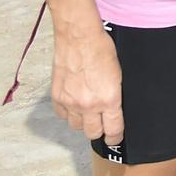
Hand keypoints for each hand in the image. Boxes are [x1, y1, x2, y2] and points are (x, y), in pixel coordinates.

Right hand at [51, 23, 123, 146]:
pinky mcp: (57, 97)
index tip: (115, 138)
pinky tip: (74, 104)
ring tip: (88, 112)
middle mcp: (89, 105)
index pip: (113, 129)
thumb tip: (115, 109)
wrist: (79, 37)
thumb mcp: (118, 74)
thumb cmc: (102, 50)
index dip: (115, 137)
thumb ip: (115, 96)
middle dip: (99, 131)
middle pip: (93, 133)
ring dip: (83, 122)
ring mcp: (71, 102)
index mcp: (109, 99)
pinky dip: (68, 113)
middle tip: (102, 125)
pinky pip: (62, 115)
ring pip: (76, 126)